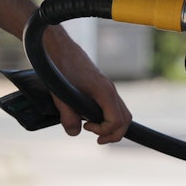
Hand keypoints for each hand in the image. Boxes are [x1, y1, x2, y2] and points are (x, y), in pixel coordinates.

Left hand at [45, 27, 131, 143]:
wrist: (59, 47)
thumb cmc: (59, 66)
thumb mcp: (59, 94)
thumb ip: (67, 115)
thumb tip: (75, 132)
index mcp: (104, 91)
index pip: (117, 120)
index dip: (104, 130)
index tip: (87, 127)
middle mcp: (110, 90)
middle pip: (126, 119)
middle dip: (114, 133)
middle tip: (97, 138)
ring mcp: (108, 88)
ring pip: (122, 112)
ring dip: (112, 126)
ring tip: (95, 130)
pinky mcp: (103, 87)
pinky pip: (114, 106)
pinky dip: (108, 117)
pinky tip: (92, 117)